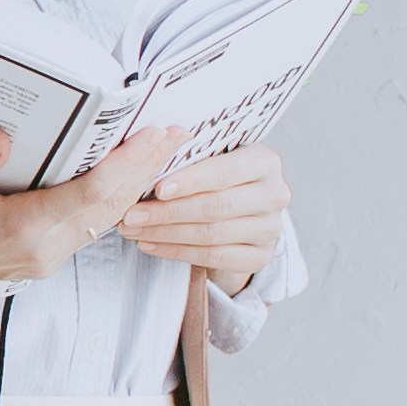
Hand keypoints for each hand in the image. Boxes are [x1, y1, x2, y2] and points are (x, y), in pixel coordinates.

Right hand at [0, 124, 187, 330]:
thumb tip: (3, 134)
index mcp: (22, 230)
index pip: (93, 193)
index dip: (130, 162)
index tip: (155, 133)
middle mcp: (44, 248)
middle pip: (113, 206)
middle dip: (147, 168)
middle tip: (177, 130)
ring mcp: (48, 256)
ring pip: (108, 218)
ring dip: (137, 183)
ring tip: (162, 146)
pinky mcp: (47, 254)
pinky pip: (93, 224)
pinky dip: (116, 197)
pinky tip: (128, 174)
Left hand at [115, 141, 289, 291]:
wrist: (244, 208)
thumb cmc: (218, 175)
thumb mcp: (212, 157)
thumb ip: (190, 155)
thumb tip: (149, 148)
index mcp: (264, 162)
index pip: (224, 172)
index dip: (190, 181)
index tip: (157, 188)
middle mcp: (275, 194)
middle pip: (215, 207)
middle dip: (168, 212)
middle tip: (131, 214)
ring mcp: (270, 229)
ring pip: (211, 235)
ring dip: (166, 234)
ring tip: (133, 230)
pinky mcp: (261, 256)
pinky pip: (213, 257)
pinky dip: (177, 252)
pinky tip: (151, 245)